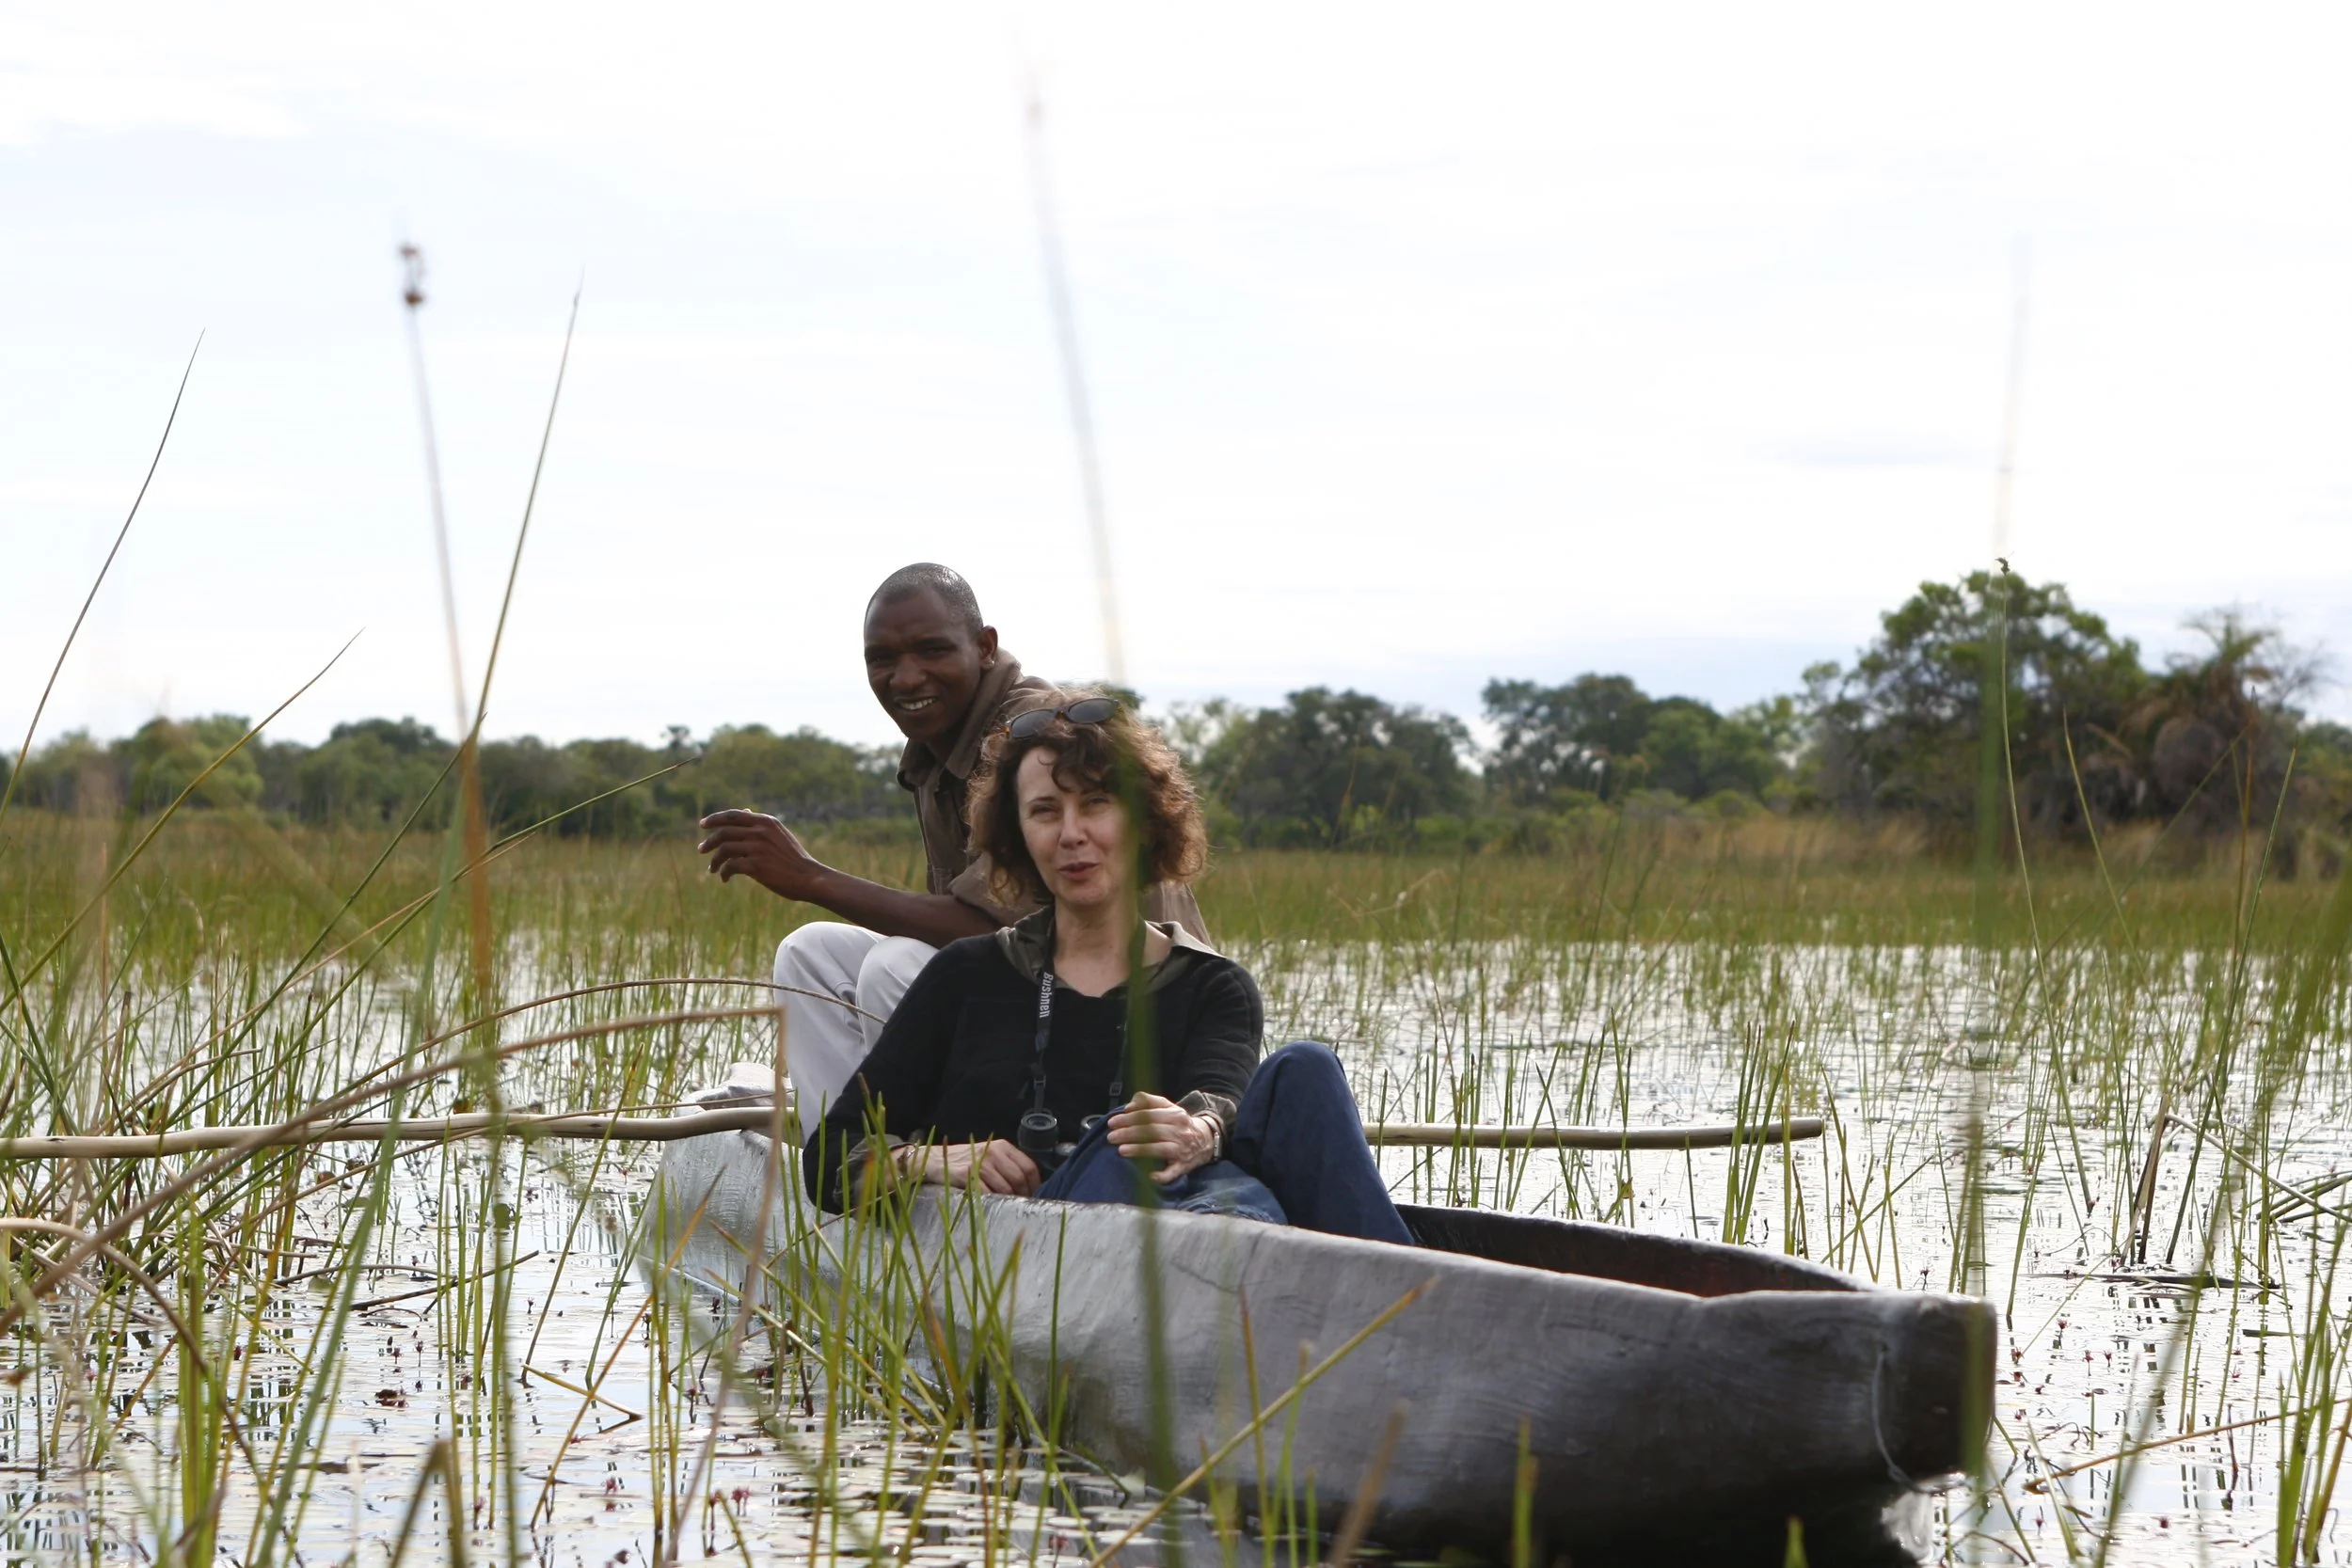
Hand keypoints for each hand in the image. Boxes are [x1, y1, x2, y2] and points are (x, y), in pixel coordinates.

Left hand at [698, 809, 825, 900]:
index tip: (703, 824)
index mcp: (766, 822)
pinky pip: (730, 866)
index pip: (732, 815)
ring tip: (713, 869)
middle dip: (709, 842)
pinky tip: (725, 879)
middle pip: (723, 832)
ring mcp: (758, 848)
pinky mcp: (756, 866)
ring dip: (714, 860)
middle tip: (701, 850)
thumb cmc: (793, 858)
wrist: (809, 877)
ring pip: (723, 849)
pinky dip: (724, 873)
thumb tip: (745, 812)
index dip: (715, 818)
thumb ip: (761, 824)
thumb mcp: (779, 834)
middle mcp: (760, 832)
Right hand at [906, 1139, 1040, 1196]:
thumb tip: (1027, 1187)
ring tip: (1005, 1208)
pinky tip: (989, 1206)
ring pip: (1004, 1188)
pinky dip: (990, 1202)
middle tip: (1019, 1207)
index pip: (1029, 1167)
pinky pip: (986, 1193)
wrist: (931, 1160)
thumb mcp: (987, 1156)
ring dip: (1007, 1202)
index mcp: (1001, 1146)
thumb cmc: (962, 1162)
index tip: (1032, 1197)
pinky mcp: (966, 1174)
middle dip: (1022, 1196)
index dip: (1034, 1185)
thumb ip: (1005, 1166)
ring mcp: (979, 1163)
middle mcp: (993, 1152)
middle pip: (1018, 1179)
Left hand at [1107, 1092, 1218, 1183]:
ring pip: (1160, 1149)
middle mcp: (1180, 1131)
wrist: (1206, 1140)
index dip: (1130, 1118)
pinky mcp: (1183, 1166)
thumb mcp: (1168, 1108)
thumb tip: (1130, 1105)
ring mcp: (1182, 1149)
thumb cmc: (1179, 1124)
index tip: (1113, 1122)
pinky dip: (1162, 1176)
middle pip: (1152, 1131)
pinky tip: (1149, 1176)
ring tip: (1121, 1150)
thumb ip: (1149, 1102)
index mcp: (1175, 1114)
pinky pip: (1172, 1173)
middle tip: (1111, 1136)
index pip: (1149, 1114)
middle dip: (1129, 1133)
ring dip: (1140, 1149)